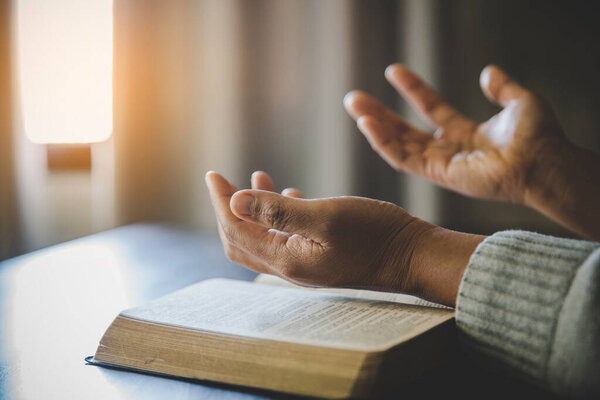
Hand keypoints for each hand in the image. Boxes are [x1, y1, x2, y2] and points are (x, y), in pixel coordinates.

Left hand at [206, 171, 483, 305]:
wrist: (414, 257)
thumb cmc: (376, 234)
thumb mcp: (326, 216)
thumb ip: (279, 211)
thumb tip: (234, 202)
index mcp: (286, 259)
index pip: (236, 230)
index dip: (221, 201)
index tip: (213, 174)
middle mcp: (291, 267)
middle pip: (242, 240)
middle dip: (229, 209)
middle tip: (224, 181)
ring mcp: (306, 265)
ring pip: (264, 238)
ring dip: (253, 211)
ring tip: (258, 178)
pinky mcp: (321, 258)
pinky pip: (287, 238)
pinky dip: (279, 217)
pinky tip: (291, 195)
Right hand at [344, 64, 565, 203]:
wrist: (543, 161)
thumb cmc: (538, 137)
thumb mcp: (519, 102)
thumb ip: (502, 87)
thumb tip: (487, 71)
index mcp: (465, 133)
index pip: (431, 109)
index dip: (412, 89)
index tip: (393, 70)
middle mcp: (449, 149)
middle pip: (405, 130)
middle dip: (379, 113)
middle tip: (353, 98)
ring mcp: (441, 163)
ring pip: (398, 144)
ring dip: (375, 126)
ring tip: (354, 106)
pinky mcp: (438, 174)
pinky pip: (404, 159)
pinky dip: (384, 143)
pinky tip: (368, 125)